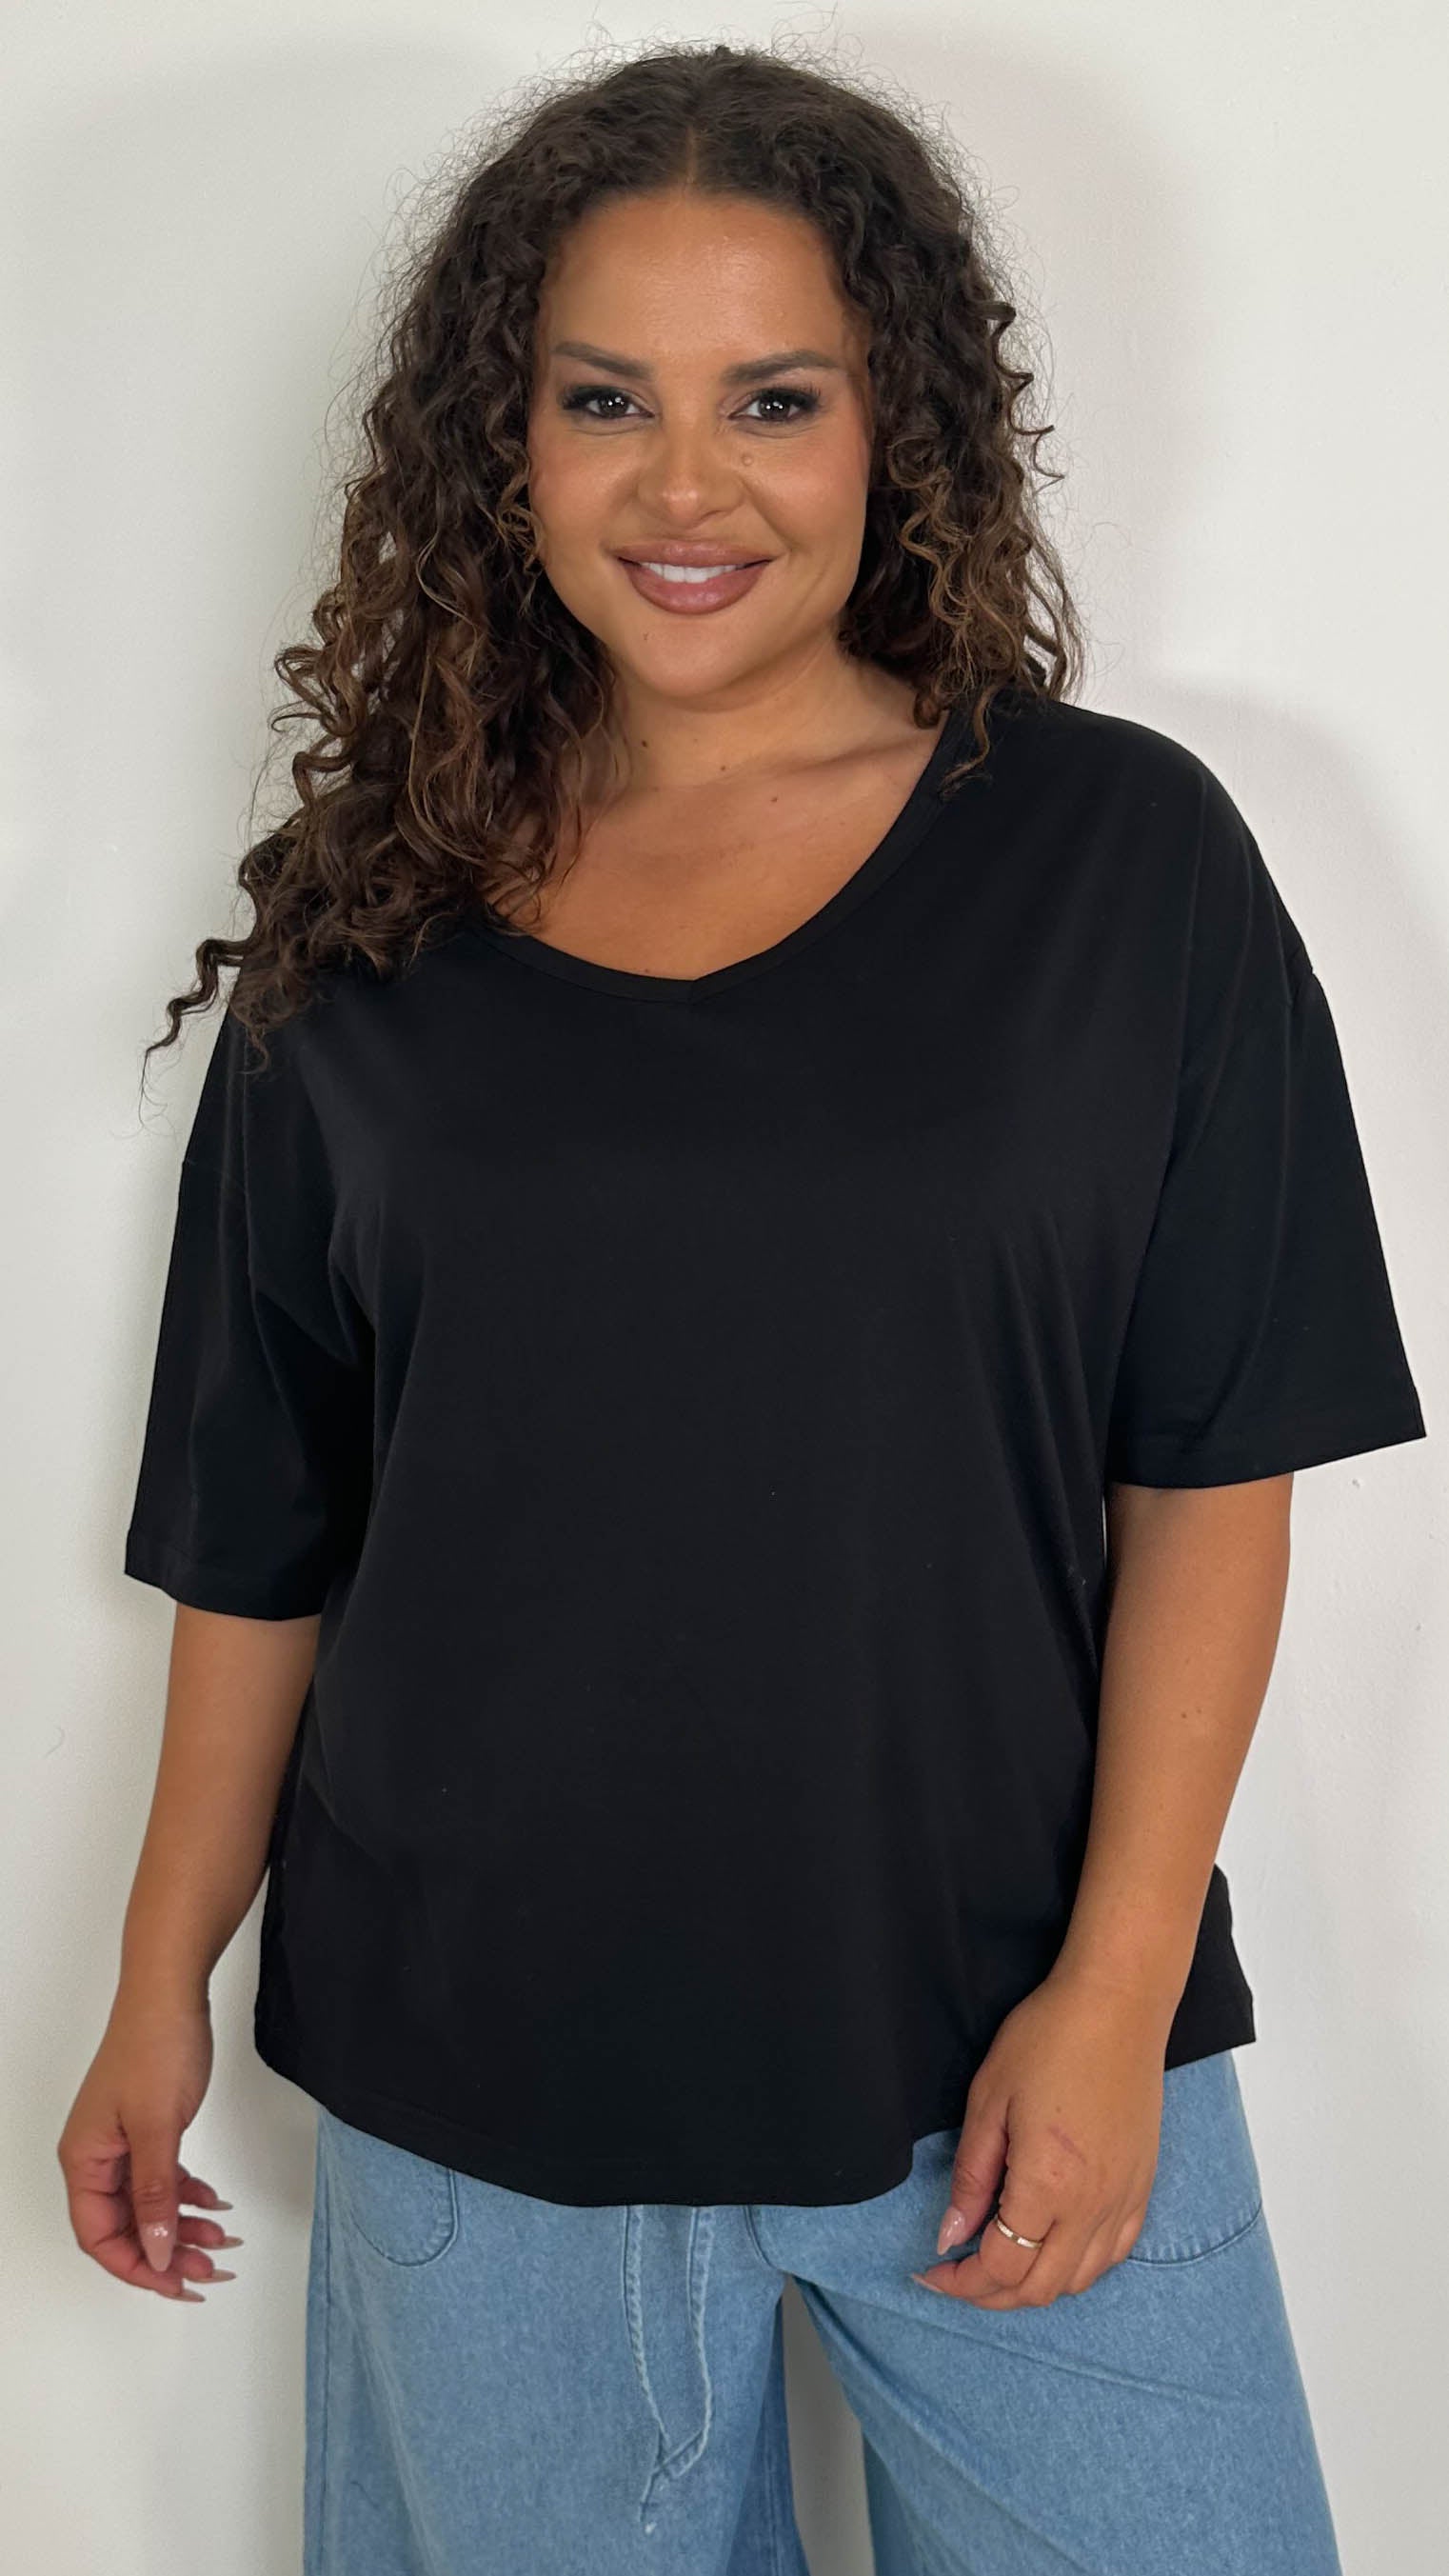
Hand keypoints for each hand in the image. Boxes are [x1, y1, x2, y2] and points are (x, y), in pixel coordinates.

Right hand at [57, 1992, 239, 2300]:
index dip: (137, 2267)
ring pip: (148, 2206)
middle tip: (210, 2271)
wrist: (172, 1993)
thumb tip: (156, 2254)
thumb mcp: (157, 2128)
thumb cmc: (155, 2048)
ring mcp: (121, 2143)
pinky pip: (162, 2179)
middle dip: (166, 2254)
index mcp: (84, 2161)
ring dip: (182, 2227)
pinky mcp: (146, 2128)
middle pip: (125, 2227)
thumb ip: (155, 2195)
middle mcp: (97, 2157)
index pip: (100, 2236)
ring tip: (221, 2240)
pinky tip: (214, 2203)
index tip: (176, 2285)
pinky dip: (187, 2194)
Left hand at [912, 1966, 1171, 2309]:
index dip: (960, 2281)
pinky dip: (1077, 2268)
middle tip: (956, 2275)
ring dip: (1033, 2285)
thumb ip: (971, 2177)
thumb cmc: (1049, 2040)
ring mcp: (1124, 2200)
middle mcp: (1092, 2207)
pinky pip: (1113, 2254)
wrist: (1117, 2006)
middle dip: (990, 2294)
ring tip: (997, 2263)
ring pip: (1078, 2280)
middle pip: (1038, 2288)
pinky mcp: (1142, 2186)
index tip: (931, 2271)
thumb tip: (950, 2235)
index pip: (1000, 2266)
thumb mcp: (989, 2101)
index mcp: (1047, 2187)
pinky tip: (1051, 2247)